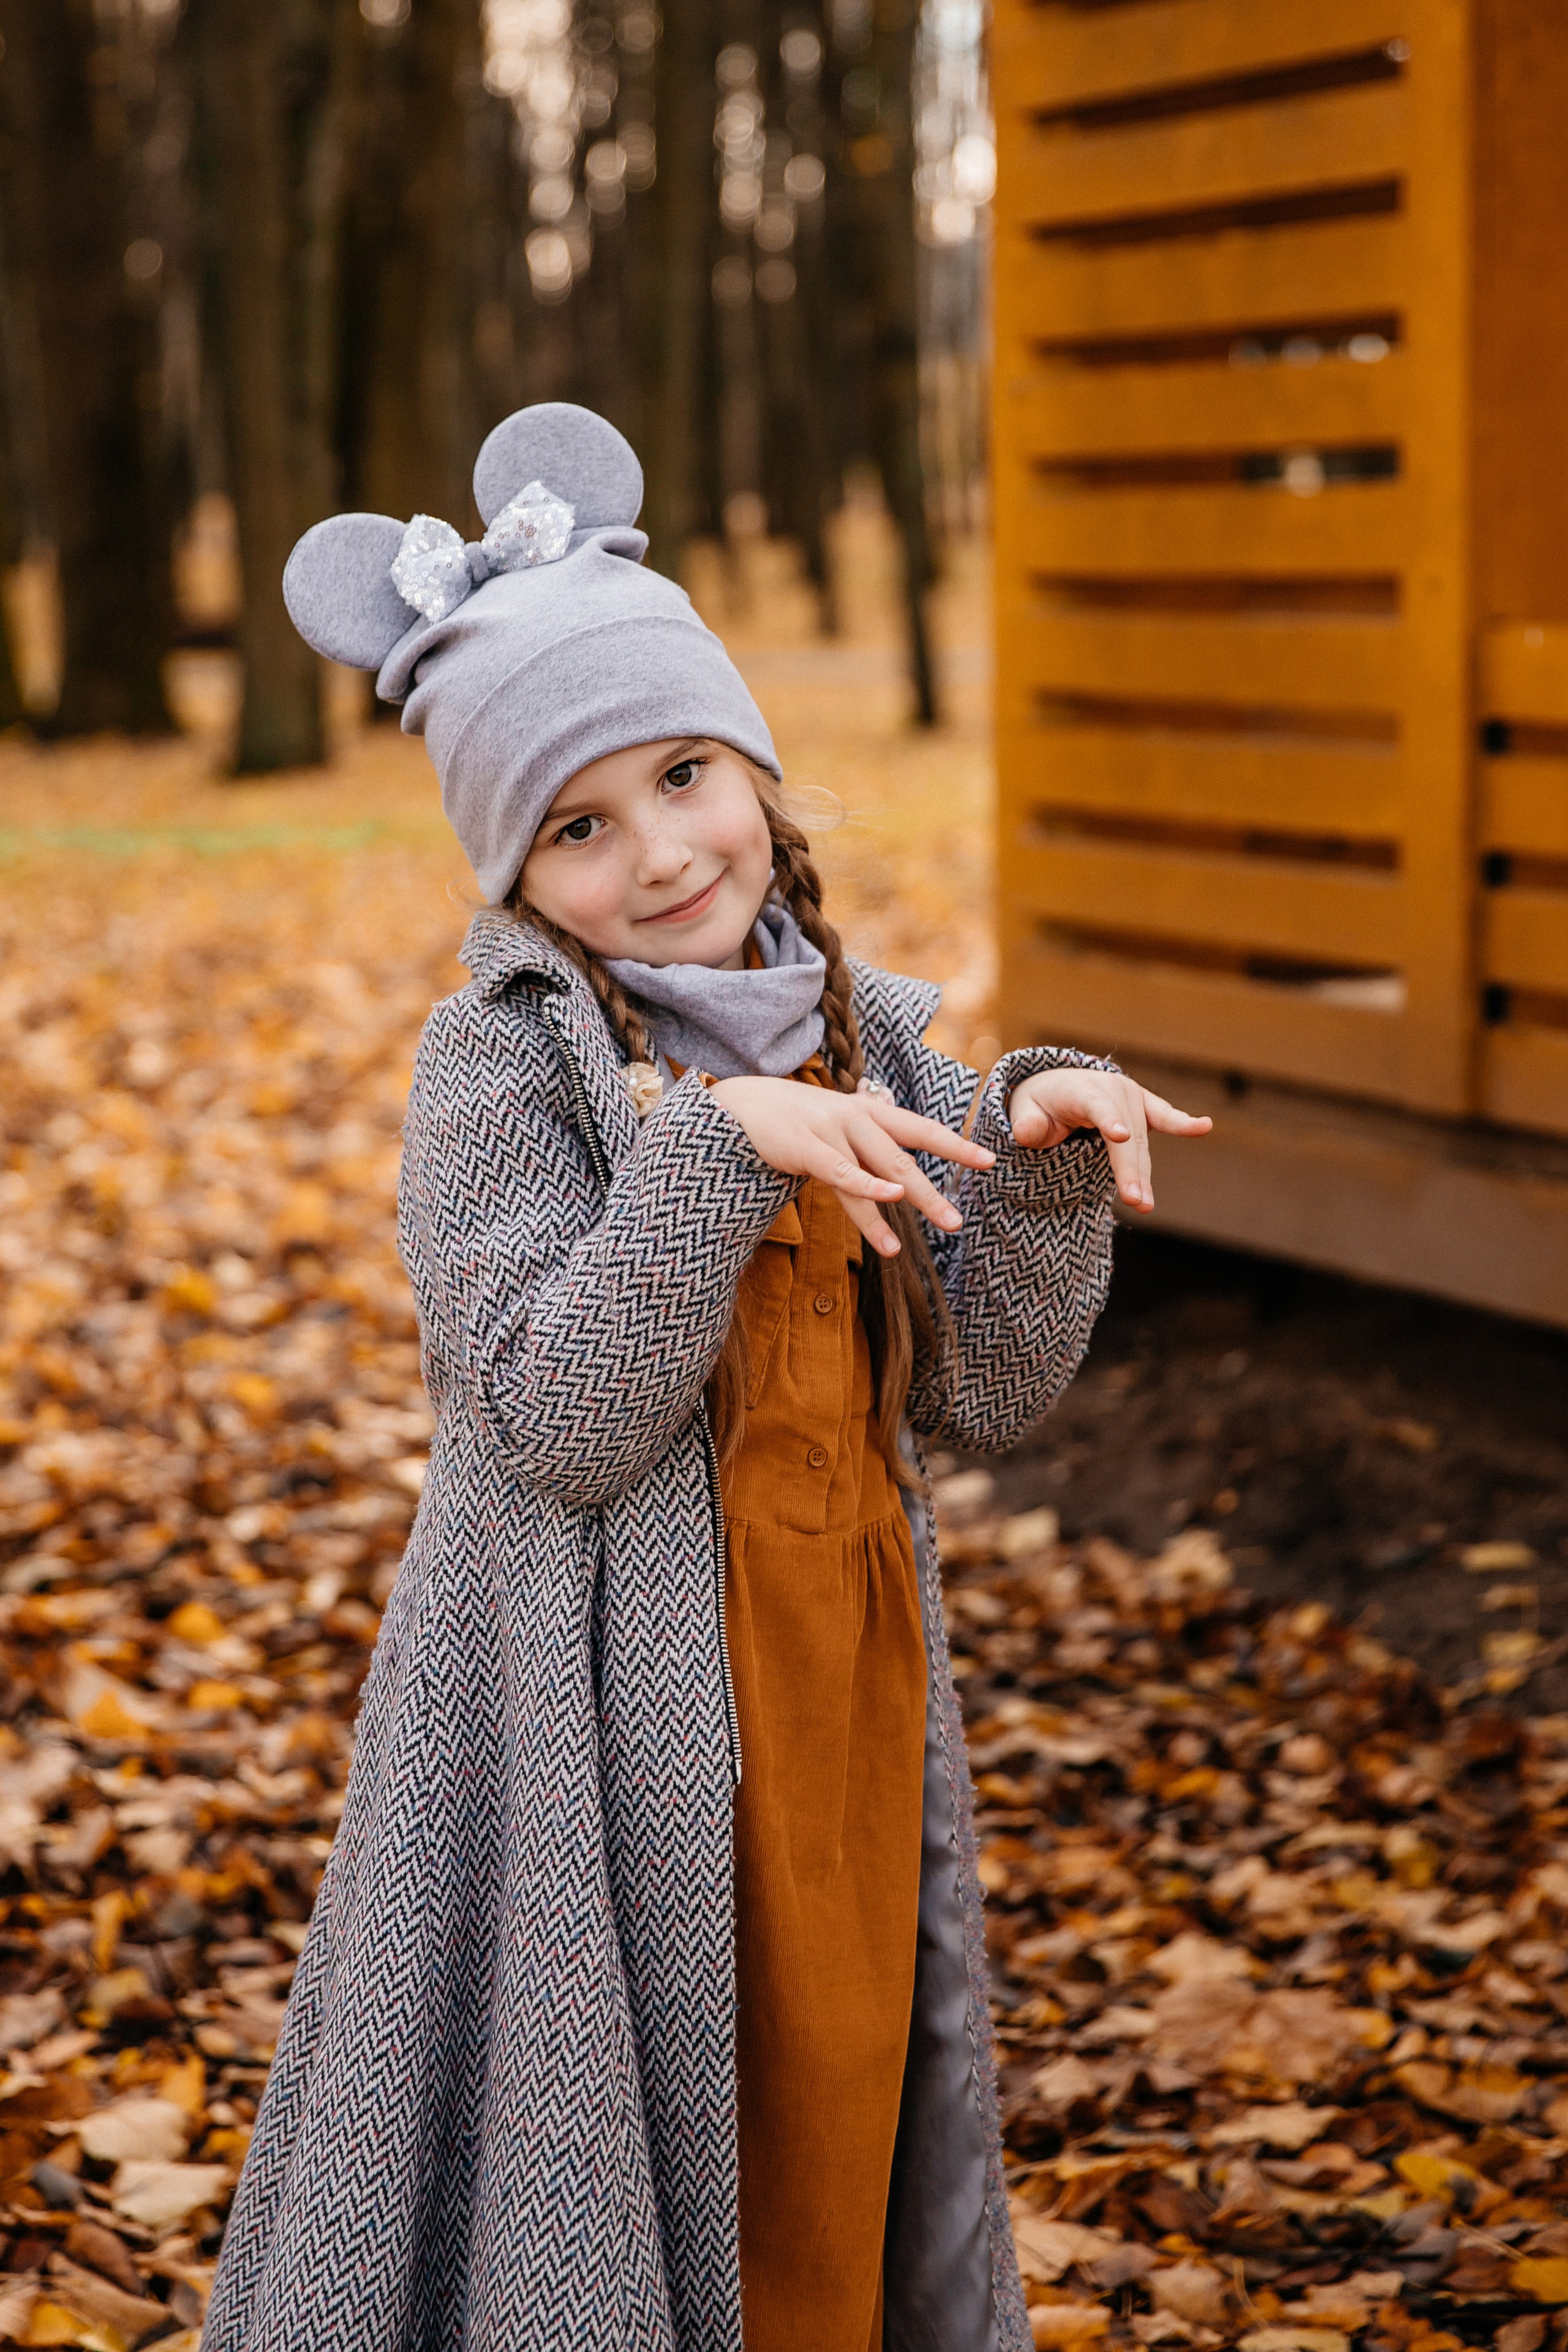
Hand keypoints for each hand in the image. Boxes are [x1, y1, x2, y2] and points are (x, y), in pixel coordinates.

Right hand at [707, 1077, 995, 1257]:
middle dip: (932, 1193)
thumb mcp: (841, 1129)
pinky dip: (866, 1190)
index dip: (956, 1145)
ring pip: (875, 1172)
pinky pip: (840, 1172)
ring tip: (919, 1239)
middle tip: (958, 1222)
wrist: (742, 1103)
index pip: (921, 1129)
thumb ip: (870, 1150)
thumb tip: (902, 1179)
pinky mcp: (804, 1146)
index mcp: (870, 1112)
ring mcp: (831, 1130)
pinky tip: (887, 1210)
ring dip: (902, 1206)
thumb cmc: (799, 1122)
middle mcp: (857, 1117)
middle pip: (903, 1160)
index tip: (990, 1161)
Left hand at [1008, 1068, 1210, 1213]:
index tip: (1120, 1136)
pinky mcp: (1144, 1107)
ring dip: (1144, 1173)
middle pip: (1125, 1135)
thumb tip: (1027, 1132)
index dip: (1108, 1120)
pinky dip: (1183, 1124)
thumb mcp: (1024, 1112)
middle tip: (1135, 1201)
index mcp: (1080, 1089)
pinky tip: (1204, 1126)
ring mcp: (1130, 1097)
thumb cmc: (1039, 1106)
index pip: (1096, 1106)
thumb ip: (1025, 1123)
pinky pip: (1164, 1117)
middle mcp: (1110, 1089)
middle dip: (1130, 1168)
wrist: (1056, 1087)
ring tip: (1145, 1204)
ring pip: (1141, 1141)